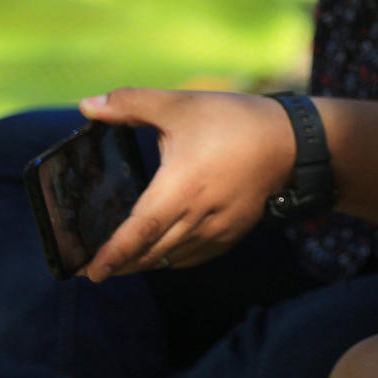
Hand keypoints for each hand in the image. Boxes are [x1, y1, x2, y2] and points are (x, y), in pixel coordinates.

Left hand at [77, 88, 295, 280]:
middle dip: (123, 263)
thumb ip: (131, 104)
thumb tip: (88, 105)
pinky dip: (173, 259)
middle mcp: (199, 215)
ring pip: (172, 258)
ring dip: (146, 262)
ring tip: (123, 263)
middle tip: (95, 270)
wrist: (290, 142)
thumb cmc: (233, 121)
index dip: (114, 254)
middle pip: (152, 252)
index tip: (92, 273)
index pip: (139, 231)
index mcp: (181, 187)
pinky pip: (196, 256)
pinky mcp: (233, 233)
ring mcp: (218, 229)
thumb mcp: (180, 105)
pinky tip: (162, 253)